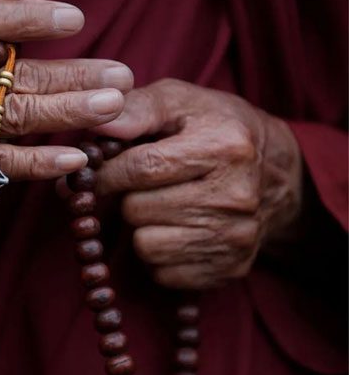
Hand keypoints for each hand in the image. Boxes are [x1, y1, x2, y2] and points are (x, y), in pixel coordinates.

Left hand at [93, 79, 302, 288]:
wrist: (277, 173)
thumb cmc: (215, 128)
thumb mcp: (181, 101)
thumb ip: (138, 107)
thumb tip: (98, 122)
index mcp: (224, 147)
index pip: (144, 168)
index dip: (108, 172)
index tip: (96, 172)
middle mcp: (236, 195)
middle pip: (138, 210)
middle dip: (126, 196)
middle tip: (139, 186)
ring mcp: (236, 237)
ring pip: (146, 246)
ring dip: (140, 227)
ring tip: (158, 205)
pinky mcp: (231, 267)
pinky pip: (163, 272)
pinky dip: (158, 253)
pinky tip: (173, 229)